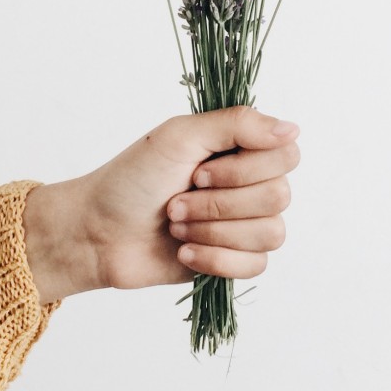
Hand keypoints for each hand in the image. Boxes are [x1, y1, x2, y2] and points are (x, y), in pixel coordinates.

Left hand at [22, 107, 300, 303]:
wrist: (98, 233)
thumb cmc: (131, 179)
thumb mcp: (180, 136)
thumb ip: (238, 125)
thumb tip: (292, 128)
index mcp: (240, 148)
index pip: (286, 155)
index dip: (245, 170)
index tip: (197, 172)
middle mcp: (249, 183)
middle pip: (279, 197)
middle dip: (219, 204)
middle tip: (175, 202)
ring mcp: (243, 223)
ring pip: (271, 234)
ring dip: (213, 232)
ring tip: (176, 227)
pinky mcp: (234, 260)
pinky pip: (255, 265)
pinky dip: (214, 260)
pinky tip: (184, 253)